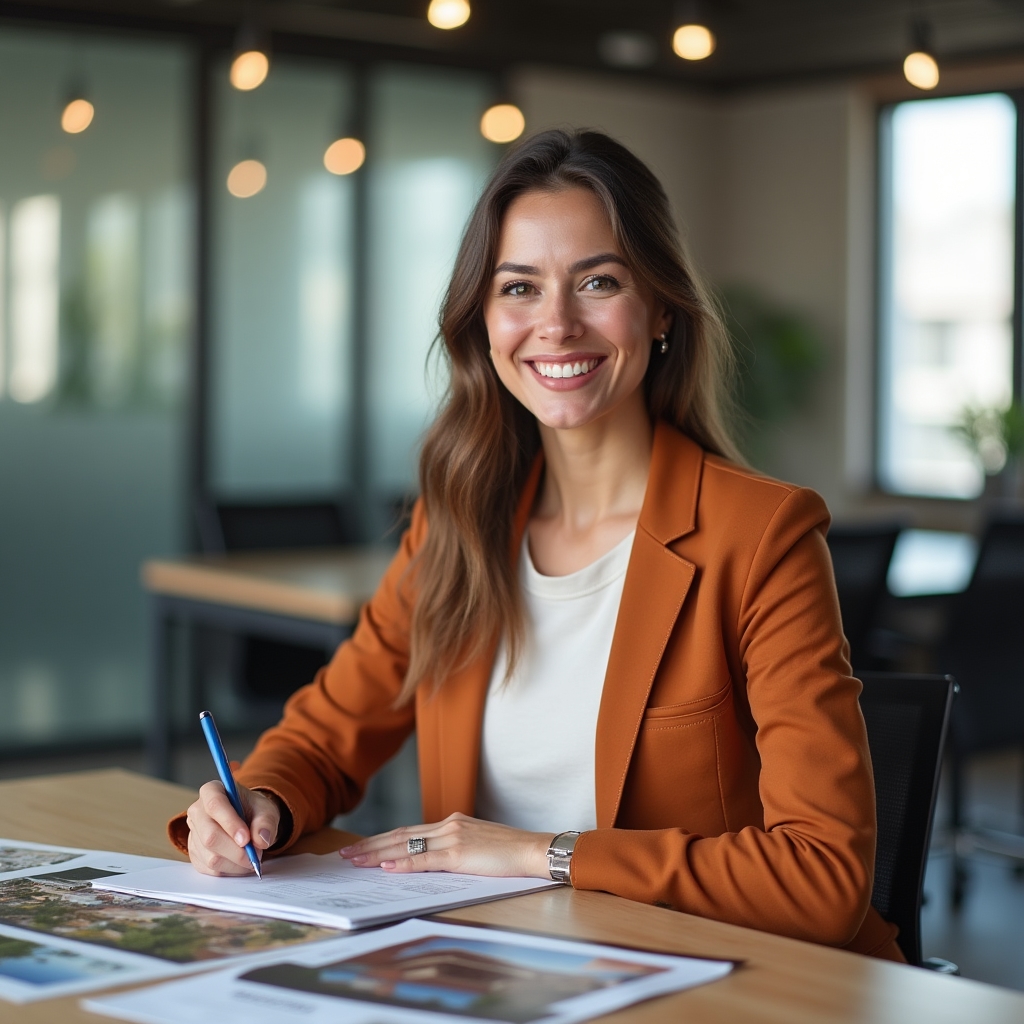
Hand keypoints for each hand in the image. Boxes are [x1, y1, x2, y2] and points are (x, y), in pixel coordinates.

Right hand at [186, 781, 279, 875]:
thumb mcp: (266, 809)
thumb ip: (266, 822)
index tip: (246, 839)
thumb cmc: (253, 811)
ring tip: (252, 858)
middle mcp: (197, 811)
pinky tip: (241, 863)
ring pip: (211, 856)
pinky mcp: (195, 854)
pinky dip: (230, 870)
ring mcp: (193, 834)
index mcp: (212, 791)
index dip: (230, 823)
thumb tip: (261, 840)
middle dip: (236, 851)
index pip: (215, 805)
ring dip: (236, 863)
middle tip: (256, 855)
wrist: (248, 821)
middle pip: (210, 836)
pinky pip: (210, 869)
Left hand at [340, 813, 553, 877]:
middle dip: (370, 844)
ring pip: (406, 844)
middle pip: (400, 834)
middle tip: (346, 854)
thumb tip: (430, 864)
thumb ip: (454, 850)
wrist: (534, 849)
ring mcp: (453, 837)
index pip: (409, 830)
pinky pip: (424, 859)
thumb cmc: (511, 852)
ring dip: (376, 852)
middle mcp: (448, 825)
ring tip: (355, 860)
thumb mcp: (477, 846)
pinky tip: (385, 866)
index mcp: (452, 823)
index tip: (362, 846)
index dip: (383, 837)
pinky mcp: (459, 854)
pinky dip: (402, 862)